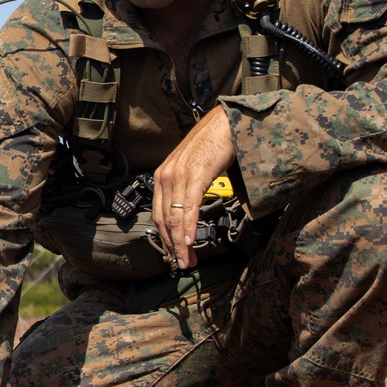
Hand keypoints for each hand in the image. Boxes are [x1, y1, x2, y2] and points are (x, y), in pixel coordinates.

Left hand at [152, 106, 235, 269]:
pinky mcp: (194, 175)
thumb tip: (189, 209)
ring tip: (188, 260)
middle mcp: (165, 176)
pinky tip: (190, 242)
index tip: (176, 253)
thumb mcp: (193, 168)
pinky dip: (188, 227)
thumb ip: (187, 187)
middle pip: (163, 220)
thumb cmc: (213, 144)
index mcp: (162, 176)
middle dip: (173, 245)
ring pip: (174, 217)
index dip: (167, 238)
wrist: (227, 122)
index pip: (159, 214)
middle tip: (184, 263)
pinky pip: (188, 207)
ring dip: (181, 243)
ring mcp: (178, 175)